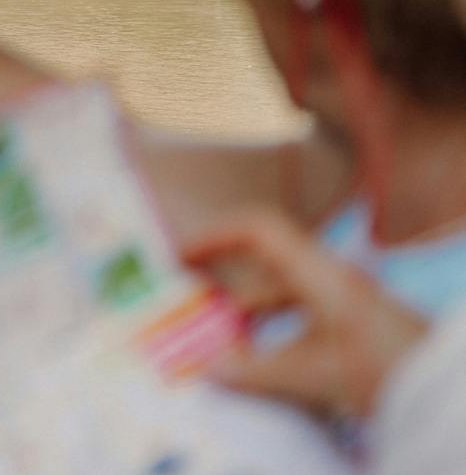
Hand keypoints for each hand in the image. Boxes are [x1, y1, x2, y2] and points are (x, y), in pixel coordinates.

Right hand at [183, 209, 428, 420]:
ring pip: (283, 293)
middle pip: (264, 263)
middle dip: (224, 280)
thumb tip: (206, 368)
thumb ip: (255, 372)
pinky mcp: (355, 323)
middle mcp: (329, 277)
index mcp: (318, 273)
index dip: (214, 236)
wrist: (447, 389)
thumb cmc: (387, 370)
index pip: (257, 230)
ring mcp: (345, 299)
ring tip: (221, 339)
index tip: (180, 256)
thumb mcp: (314, 374)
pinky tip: (264, 360)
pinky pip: (301, 314)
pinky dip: (274, 330)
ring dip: (249, 311)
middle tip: (190, 298)